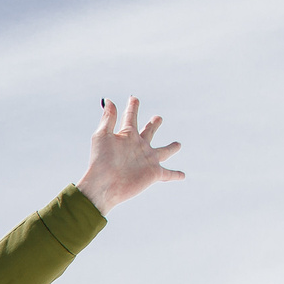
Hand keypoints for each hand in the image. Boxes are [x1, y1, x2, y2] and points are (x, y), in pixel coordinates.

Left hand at [77, 97, 183, 212]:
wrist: (103, 185)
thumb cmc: (100, 160)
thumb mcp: (102, 135)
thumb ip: (108, 118)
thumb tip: (108, 100)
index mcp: (126, 136)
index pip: (131, 117)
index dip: (132, 107)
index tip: (133, 98)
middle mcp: (138, 147)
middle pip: (148, 132)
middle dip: (153, 125)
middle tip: (158, 118)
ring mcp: (147, 160)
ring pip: (163, 152)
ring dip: (171, 148)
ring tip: (178, 144)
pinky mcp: (153, 173)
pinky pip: (168, 173)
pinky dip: (176, 174)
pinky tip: (182, 175)